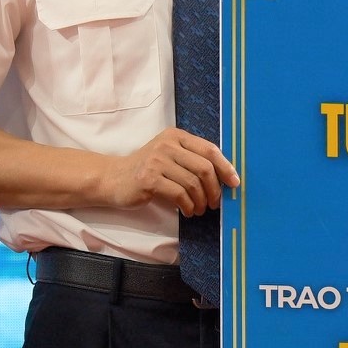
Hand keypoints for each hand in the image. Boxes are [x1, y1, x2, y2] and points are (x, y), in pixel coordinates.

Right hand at [104, 128, 239, 214]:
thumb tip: (224, 177)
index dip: (226, 167)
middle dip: (214, 189)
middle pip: (204, 168)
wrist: (114, 179)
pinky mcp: (149, 178)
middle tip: (215, 203)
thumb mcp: (170, 156)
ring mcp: (157, 160)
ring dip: (201, 201)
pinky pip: (179, 195)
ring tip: (200, 209)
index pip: (210, 149)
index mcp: (176, 136)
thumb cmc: (148, 170)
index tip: (234, 183)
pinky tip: (188, 211)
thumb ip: (192, 160)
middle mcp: (167, 144)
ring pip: (193, 183)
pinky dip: (188, 206)